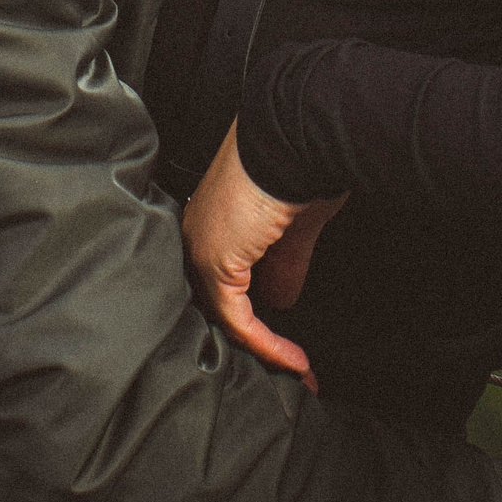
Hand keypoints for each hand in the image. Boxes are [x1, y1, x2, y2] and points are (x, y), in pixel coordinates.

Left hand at [181, 122, 344, 388]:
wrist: (296, 131)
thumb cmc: (301, 160)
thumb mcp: (296, 223)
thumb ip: (286, 262)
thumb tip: (284, 299)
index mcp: (215, 217)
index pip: (223, 278)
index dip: (254, 313)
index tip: (286, 338)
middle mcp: (200, 232)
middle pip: (217, 301)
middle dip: (255, 339)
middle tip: (289, 365)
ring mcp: (202, 247)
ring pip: (224, 315)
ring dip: (264, 348)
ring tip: (296, 370)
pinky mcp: (215, 261)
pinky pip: (236, 319)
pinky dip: (266, 344)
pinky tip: (293, 360)